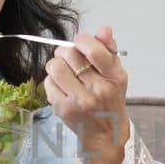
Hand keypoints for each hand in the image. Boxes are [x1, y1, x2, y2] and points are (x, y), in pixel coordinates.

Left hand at [45, 26, 128, 163]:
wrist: (106, 134)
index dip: (81, 40)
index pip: (93, 49)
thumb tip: (104, 29)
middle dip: (66, 52)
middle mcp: (98, 90)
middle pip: (70, 55)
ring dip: (56, 64)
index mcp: (114, 78)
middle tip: (69, 57)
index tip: (80, 42)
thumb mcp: (116, 74)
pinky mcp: (63, 109)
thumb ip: (109, 50)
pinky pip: (48, 83)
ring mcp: (80, 101)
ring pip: (55, 67)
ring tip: (63, 70)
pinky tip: (61, 85)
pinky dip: (52, 80)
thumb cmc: (110, 100)